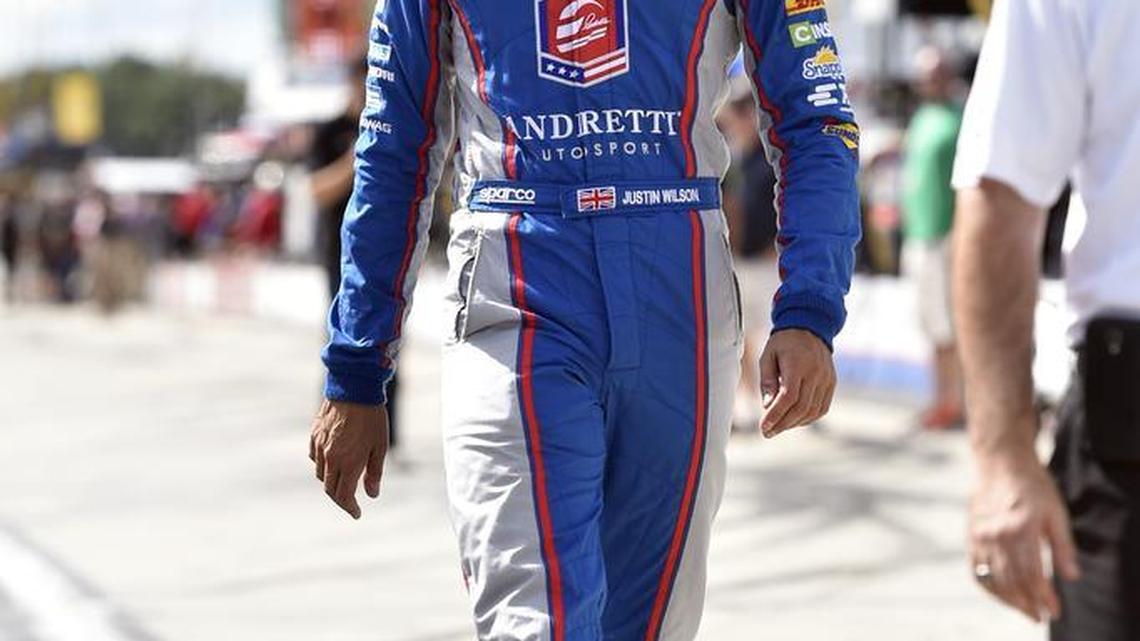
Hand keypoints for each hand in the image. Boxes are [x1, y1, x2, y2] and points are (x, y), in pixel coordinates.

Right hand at [309, 400, 388, 518]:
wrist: (354, 388)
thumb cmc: (372, 417)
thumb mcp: (380, 446)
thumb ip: (374, 472)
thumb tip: (371, 494)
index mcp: (348, 463)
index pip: (343, 496)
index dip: (350, 508)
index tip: (357, 513)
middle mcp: (330, 458)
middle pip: (330, 489)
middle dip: (341, 499)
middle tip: (351, 502)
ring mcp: (320, 446)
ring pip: (321, 474)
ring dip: (331, 481)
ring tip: (344, 480)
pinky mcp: (314, 435)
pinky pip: (315, 457)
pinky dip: (323, 465)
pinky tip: (333, 461)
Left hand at [758, 328, 835, 437]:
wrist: (810, 327)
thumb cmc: (783, 343)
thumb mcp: (768, 356)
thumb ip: (767, 381)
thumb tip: (767, 406)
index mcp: (797, 365)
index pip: (788, 397)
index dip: (776, 415)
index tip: (764, 427)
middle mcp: (815, 373)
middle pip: (801, 407)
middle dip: (783, 424)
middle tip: (767, 432)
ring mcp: (826, 379)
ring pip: (812, 411)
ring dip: (794, 423)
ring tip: (778, 427)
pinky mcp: (831, 383)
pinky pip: (821, 408)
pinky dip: (808, 418)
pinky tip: (794, 420)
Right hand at [969, 452, 1080, 621]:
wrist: (999, 462)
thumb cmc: (1033, 485)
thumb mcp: (1056, 512)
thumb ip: (1063, 546)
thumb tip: (1072, 576)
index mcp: (1021, 528)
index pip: (1032, 575)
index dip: (1044, 597)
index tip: (1054, 610)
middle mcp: (996, 535)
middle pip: (1011, 581)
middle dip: (1027, 603)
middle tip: (1039, 616)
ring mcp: (980, 536)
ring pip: (992, 578)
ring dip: (1009, 600)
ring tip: (1024, 610)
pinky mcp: (971, 535)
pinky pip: (976, 569)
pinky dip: (989, 587)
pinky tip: (1001, 594)